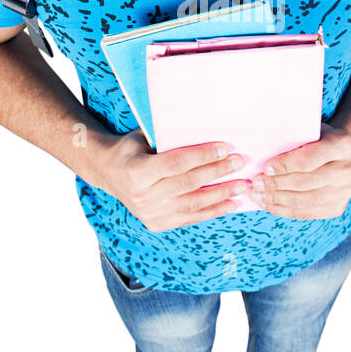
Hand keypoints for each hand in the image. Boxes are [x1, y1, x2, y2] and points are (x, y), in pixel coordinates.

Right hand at [88, 128, 254, 232]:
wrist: (108, 173)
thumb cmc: (132, 149)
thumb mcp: (143, 138)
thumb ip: (168, 138)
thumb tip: (206, 127)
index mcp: (137, 171)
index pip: (177, 163)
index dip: (202, 155)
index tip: (225, 148)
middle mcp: (142, 196)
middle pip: (189, 183)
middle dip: (218, 172)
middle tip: (240, 162)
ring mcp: (150, 213)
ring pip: (193, 204)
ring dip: (222, 194)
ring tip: (242, 186)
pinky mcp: (157, 224)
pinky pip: (191, 218)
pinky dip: (213, 211)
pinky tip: (231, 204)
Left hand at [248, 120, 350, 219]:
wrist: (345, 154)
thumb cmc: (320, 139)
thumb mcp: (311, 130)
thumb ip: (294, 138)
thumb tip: (261, 152)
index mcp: (342, 145)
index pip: (308, 159)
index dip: (285, 166)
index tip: (265, 168)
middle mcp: (348, 170)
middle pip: (304, 182)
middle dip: (276, 184)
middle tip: (256, 183)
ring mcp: (345, 191)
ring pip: (304, 201)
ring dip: (276, 200)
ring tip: (257, 195)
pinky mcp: (337, 207)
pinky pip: (306, 213)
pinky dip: (284, 210)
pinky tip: (269, 205)